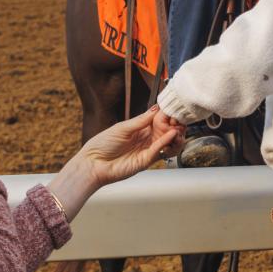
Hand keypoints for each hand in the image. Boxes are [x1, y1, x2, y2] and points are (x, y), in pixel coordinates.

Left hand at [46, 109, 185, 219]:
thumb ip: (141, 120)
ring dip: (177, 135)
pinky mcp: (146, 161)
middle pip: (167, 130)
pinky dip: (167, 141)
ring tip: (178, 128)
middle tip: (179, 118)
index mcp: (140, 128)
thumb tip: (156, 108)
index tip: (174, 108)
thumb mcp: (122, 127)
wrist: (93, 164)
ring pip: (168, 142)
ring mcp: (147, 150)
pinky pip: (160, 150)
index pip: (159, 119)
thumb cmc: (102, 144)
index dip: (167, 114)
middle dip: (176, 124)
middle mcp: (146, 138)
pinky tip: (171, 134)